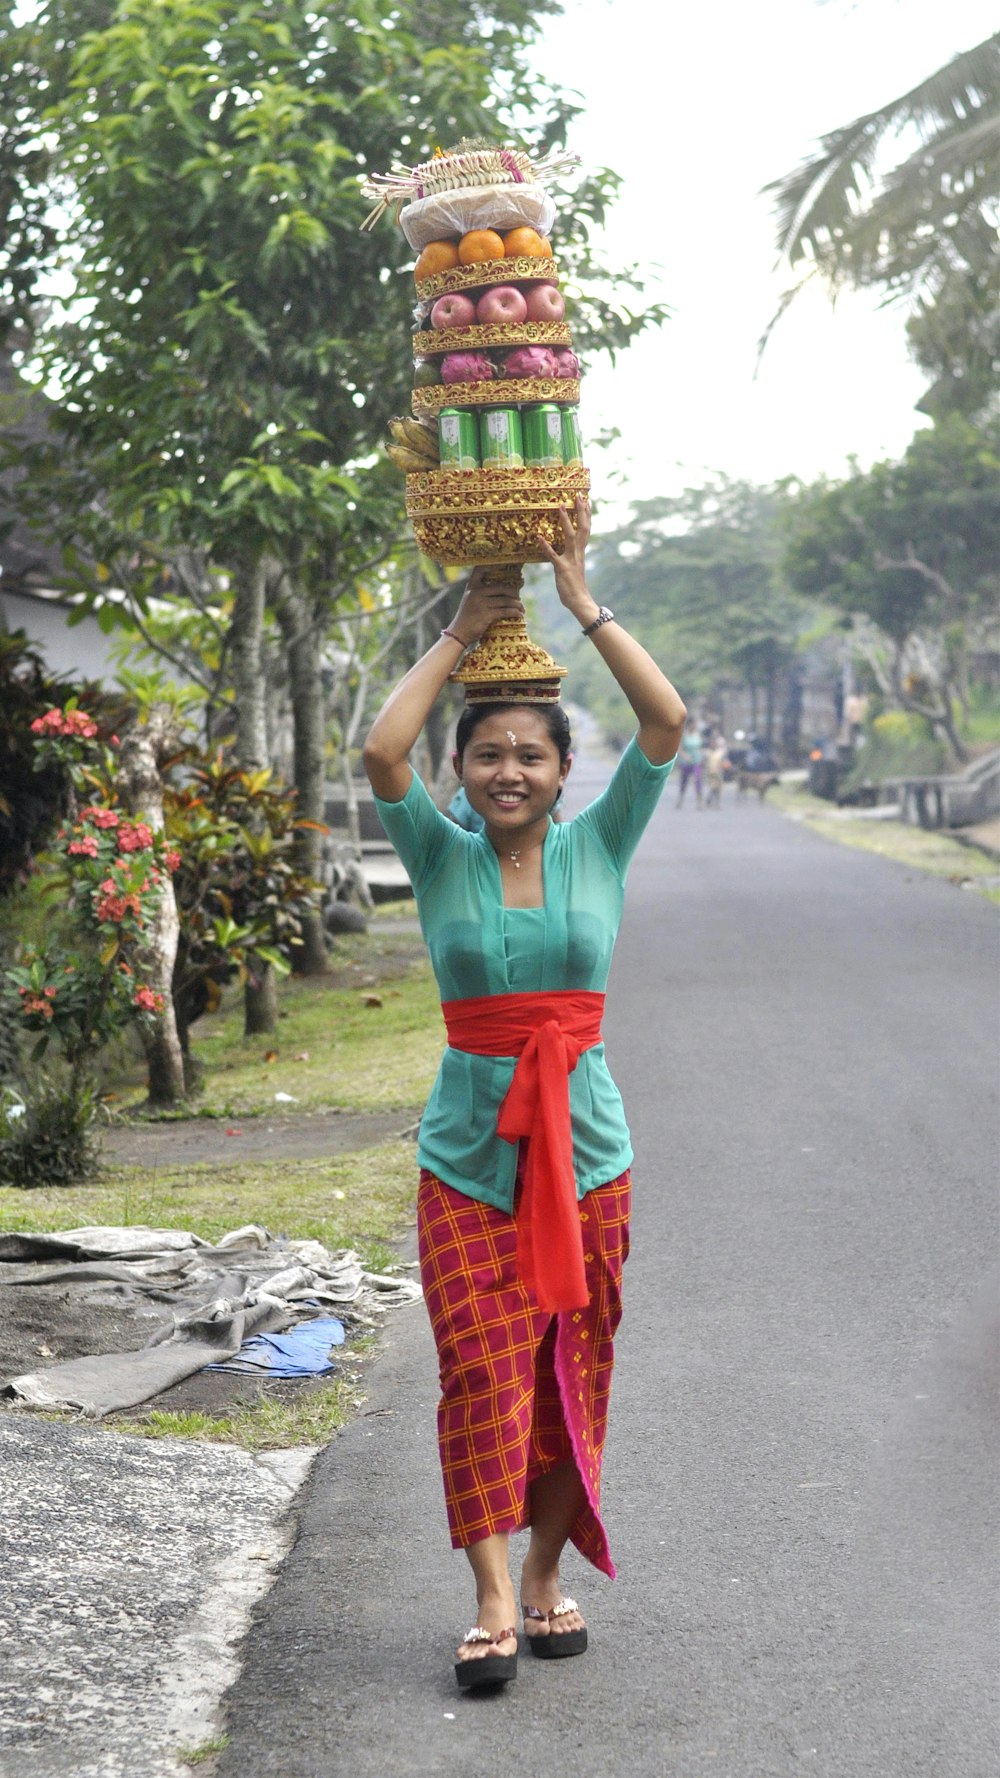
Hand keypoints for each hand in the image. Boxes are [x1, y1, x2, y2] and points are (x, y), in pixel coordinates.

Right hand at [450, 568, 525, 645]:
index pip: (480, 570)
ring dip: (517, 605)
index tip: (504, 564)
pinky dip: (514, 613)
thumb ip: (481, 593)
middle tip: (518, 598)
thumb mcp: (470, 600)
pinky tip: (519, 615)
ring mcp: (481, 603)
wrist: (459, 633)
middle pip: (500, 587)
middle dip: (513, 592)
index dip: (491, 565)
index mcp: (471, 587)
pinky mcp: (486, 615)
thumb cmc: (467, 617)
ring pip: (505, 600)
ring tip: (521, 608)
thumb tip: (504, 590)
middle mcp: (475, 593)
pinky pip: (505, 611)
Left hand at [536, 496, 597, 623]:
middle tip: (578, 495)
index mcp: (581, 552)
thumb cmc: (576, 586)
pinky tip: (539, 537)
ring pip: (570, 536)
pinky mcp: (562, 568)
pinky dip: (546, 546)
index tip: (586, 500)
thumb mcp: (575, 567)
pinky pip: (553, 555)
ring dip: (565, 521)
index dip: (586, 514)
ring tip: (560, 506)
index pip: (586, 529)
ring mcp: (570, 559)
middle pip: (582, 527)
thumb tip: (571, 549)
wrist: (580, 601)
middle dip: (581, 511)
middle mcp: (578, 553)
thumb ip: (573, 556)